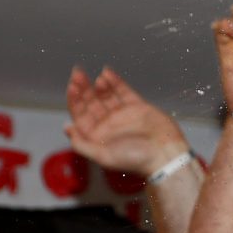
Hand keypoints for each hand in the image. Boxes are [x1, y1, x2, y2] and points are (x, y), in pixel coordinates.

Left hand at [65, 66, 187, 175]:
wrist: (165, 155)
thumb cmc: (135, 160)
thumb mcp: (103, 156)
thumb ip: (82, 144)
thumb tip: (67, 127)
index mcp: (97, 136)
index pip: (80, 113)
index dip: (75, 99)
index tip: (72, 86)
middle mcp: (107, 124)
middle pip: (91, 101)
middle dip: (83, 87)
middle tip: (78, 73)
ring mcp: (122, 114)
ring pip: (106, 95)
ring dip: (99, 84)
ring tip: (98, 77)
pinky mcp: (137, 106)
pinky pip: (123, 91)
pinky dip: (115, 82)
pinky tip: (107, 73)